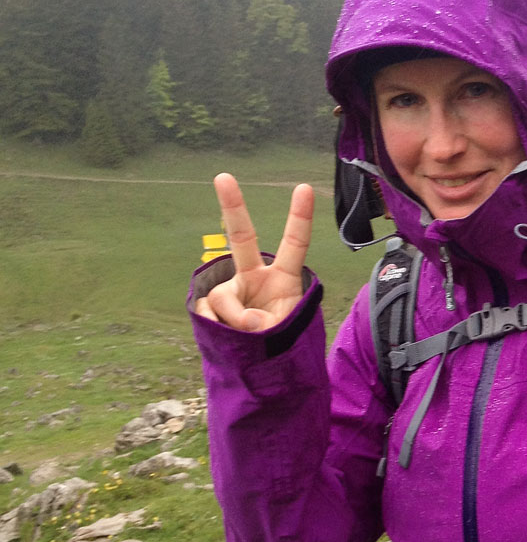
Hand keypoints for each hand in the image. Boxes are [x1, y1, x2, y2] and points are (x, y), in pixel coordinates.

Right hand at [194, 173, 313, 331]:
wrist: (259, 364)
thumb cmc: (281, 343)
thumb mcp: (285, 334)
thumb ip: (267, 324)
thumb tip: (245, 320)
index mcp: (283, 278)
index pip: (294, 245)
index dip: (299, 218)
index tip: (305, 187)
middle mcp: (255, 277)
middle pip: (242, 238)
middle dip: (232, 207)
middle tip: (223, 177)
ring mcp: (231, 291)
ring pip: (222, 296)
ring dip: (235, 319)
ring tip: (250, 335)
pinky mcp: (210, 307)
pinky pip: (207, 312)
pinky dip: (219, 328)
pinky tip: (227, 336)